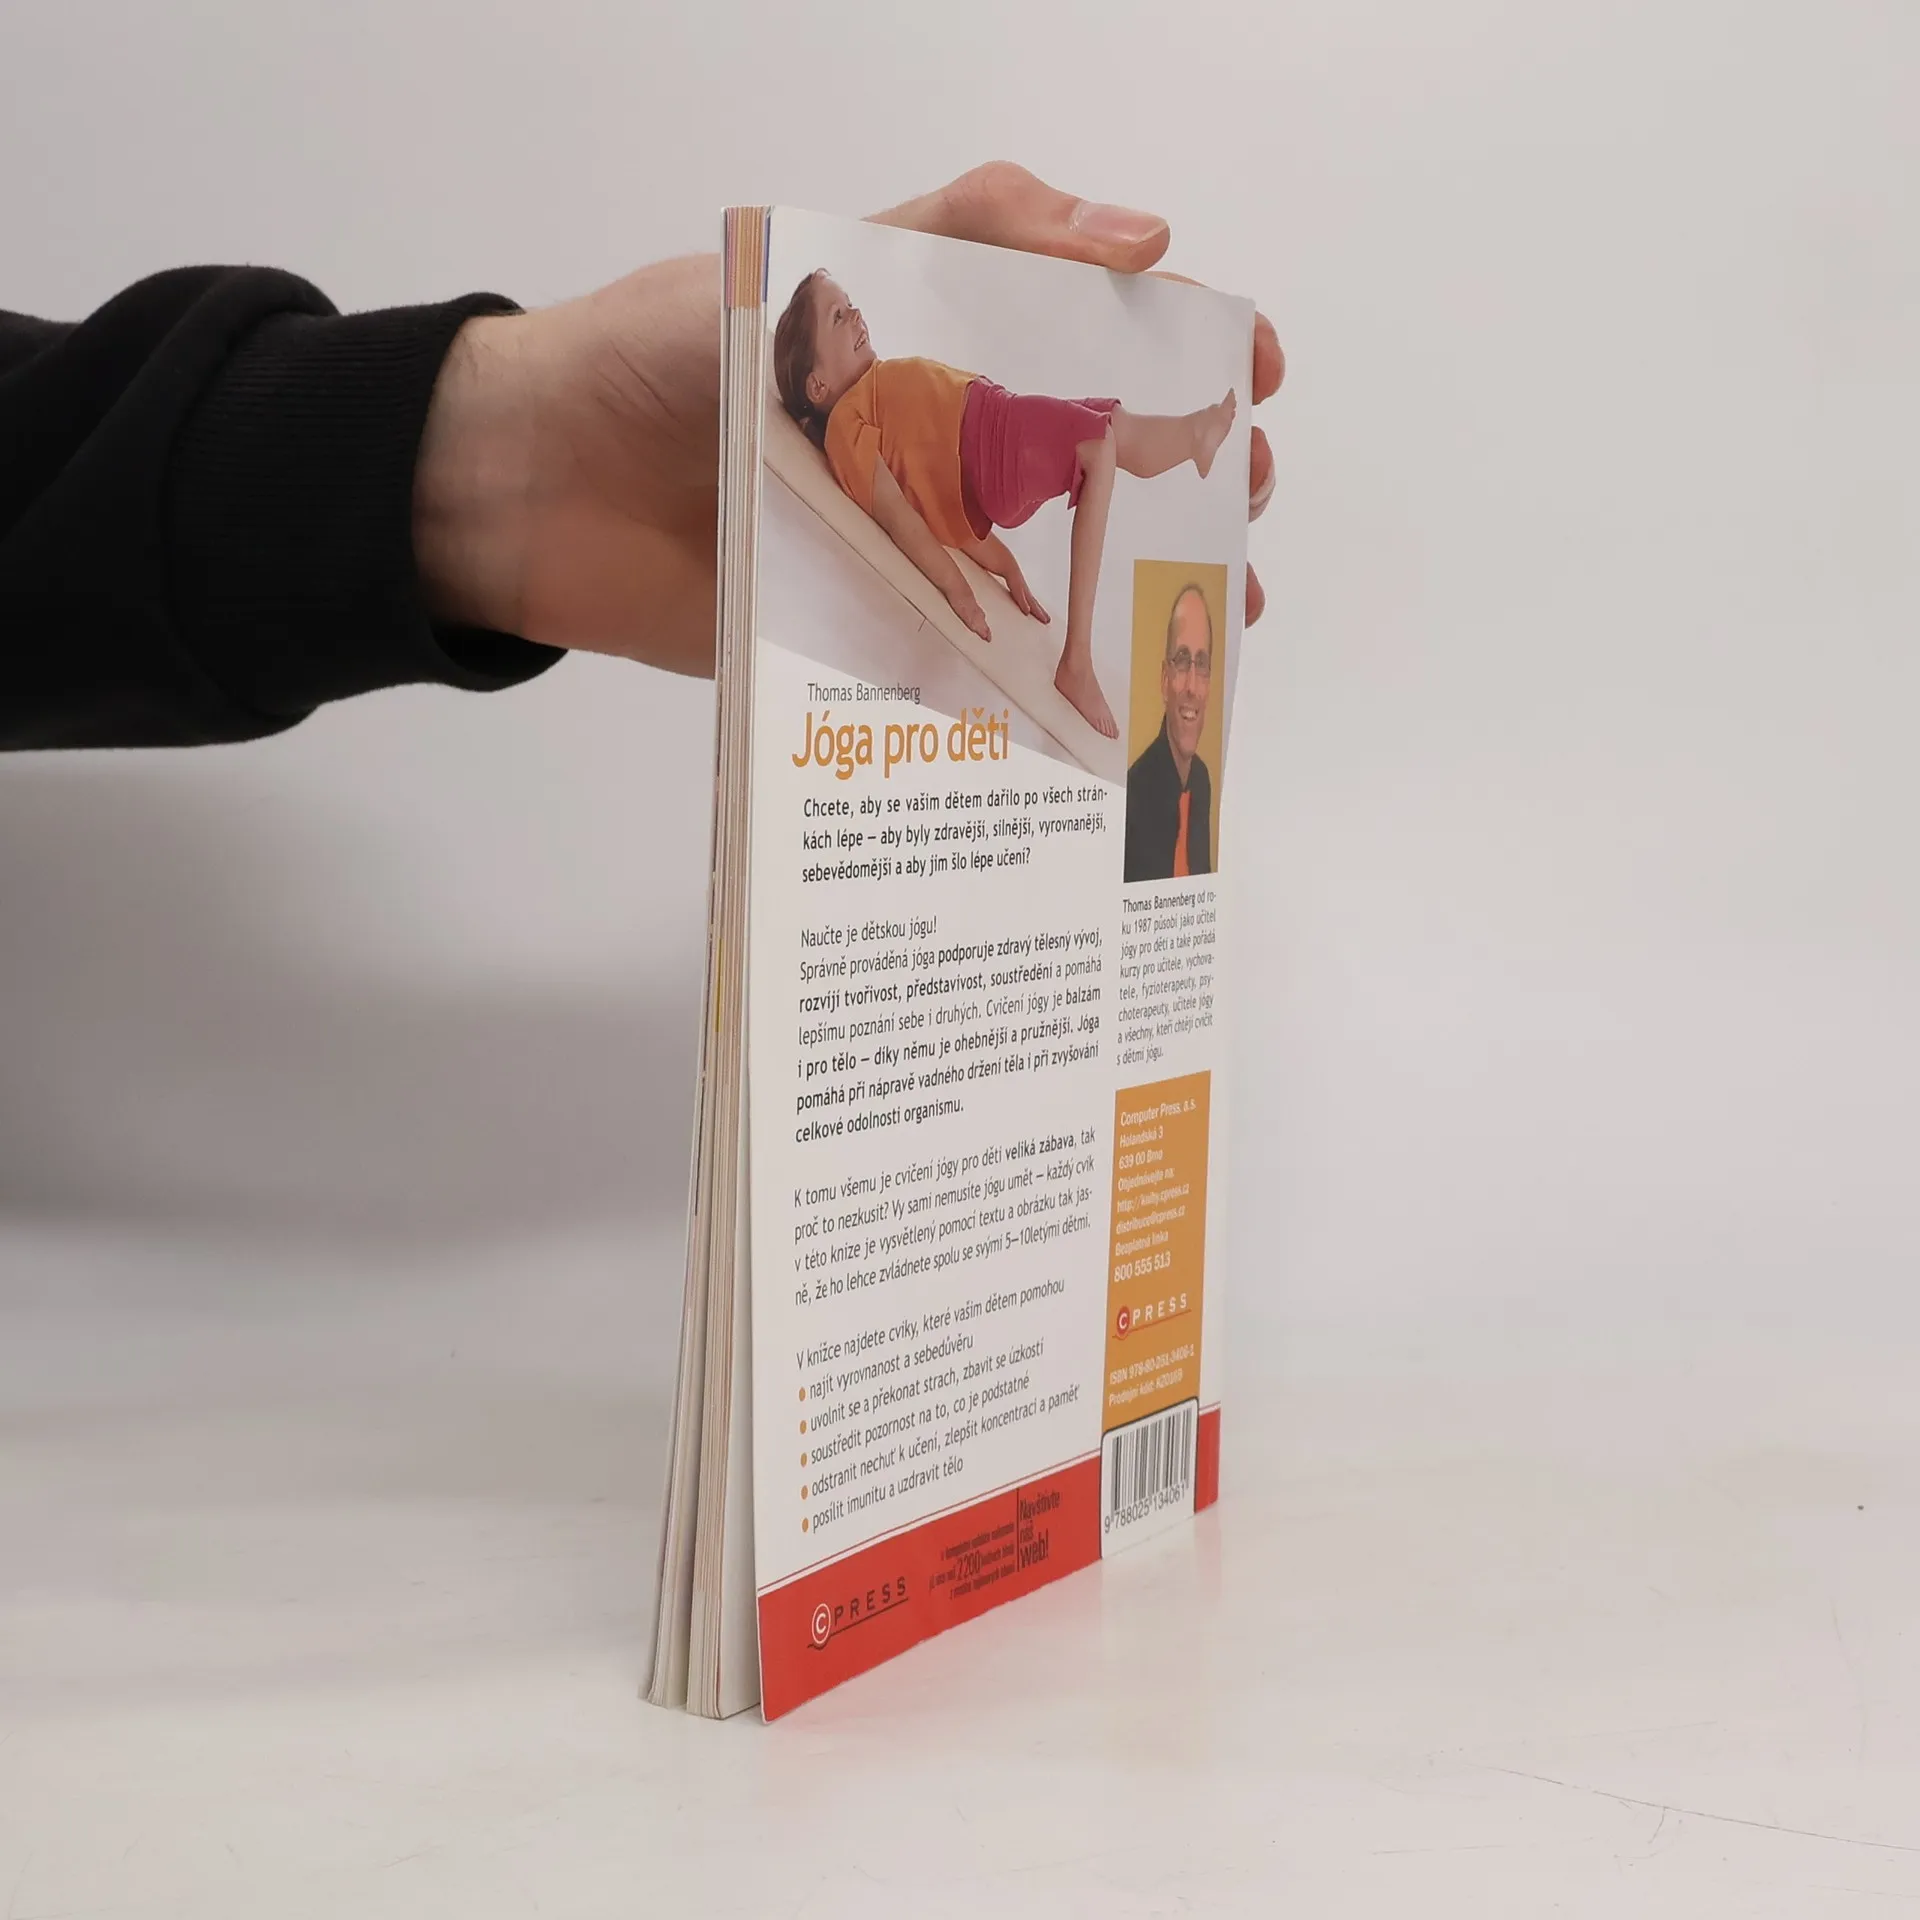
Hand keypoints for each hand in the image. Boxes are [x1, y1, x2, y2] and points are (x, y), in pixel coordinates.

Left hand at [414, 162, 1283, 672]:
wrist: (529, 487)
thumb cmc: (660, 354)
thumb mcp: (818, 259)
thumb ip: (968, 232)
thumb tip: (1140, 230)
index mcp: (938, 346)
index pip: (1096, 340)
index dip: (1185, 354)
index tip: (1251, 378)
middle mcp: (940, 451)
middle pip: (1099, 469)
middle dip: (1189, 484)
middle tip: (1239, 507)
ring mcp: (910, 553)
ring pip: (1057, 577)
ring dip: (1143, 595)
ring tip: (1213, 615)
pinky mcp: (865, 643)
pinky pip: (968, 670)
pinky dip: (1041, 693)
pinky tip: (1107, 708)